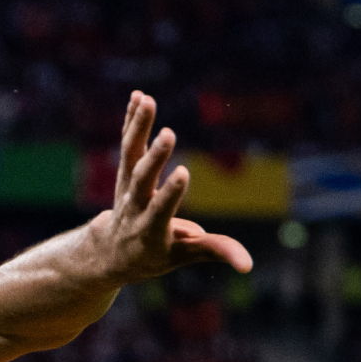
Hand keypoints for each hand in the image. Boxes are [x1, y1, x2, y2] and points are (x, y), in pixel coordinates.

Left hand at [89, 91, 252, 278]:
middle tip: (168, 134)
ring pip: (130, 155)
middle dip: (154, 158)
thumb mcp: (183, 257)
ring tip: (147, 100)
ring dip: (138, 128)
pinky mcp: (124, 170)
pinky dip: (131, 120)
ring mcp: (126, 186)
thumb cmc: (154, 255)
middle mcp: (135, 205)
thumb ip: (215, 252)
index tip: (183, 172)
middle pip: (142, 180)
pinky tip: (138, 95)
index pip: (160, 210)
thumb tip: (249, 266)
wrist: (111, 252)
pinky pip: (128, 143)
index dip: (170, 193)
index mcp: (151, 229)